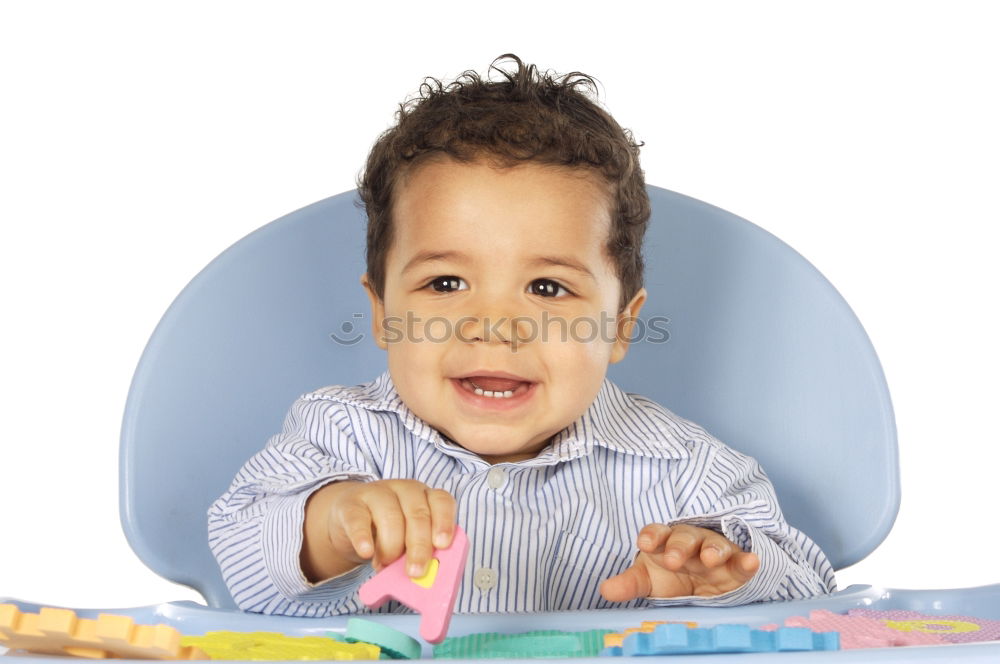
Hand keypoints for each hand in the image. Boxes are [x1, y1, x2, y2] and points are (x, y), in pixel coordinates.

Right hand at [302, 479, 455, 581]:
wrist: (349, 520)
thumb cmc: (386, 533)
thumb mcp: (406, 541)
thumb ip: (418, 553)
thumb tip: (425, 578)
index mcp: (425, 497)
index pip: (441, 501)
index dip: (444, 522)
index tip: (443, 545)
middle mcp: (405, 490)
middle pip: (417, 513)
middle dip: (419, 545)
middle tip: (415, 572)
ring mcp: (377, 493)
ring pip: (390, 515)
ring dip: (391, 546)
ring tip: (385, 566)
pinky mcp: (351, 504)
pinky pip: (358, 519)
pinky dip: (363, 537)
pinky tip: (366, 552)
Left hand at [599, 523, 759, 601]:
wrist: (705, 583)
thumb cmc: (671, 576)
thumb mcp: (649, 580)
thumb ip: (629, 584)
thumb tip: (604, 590)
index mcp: (665, 542)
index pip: (656, 533)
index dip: (651, 536)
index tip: (644, 543)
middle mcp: (690, 542)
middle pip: (684, 537)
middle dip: (679, 546)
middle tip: (672, 559)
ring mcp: (715, 551)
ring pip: (714, 545)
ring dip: (713, 549)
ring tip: (710, 559)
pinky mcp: (736, 565)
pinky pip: (742, 560)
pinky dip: (747, 561)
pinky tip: (752, 561)